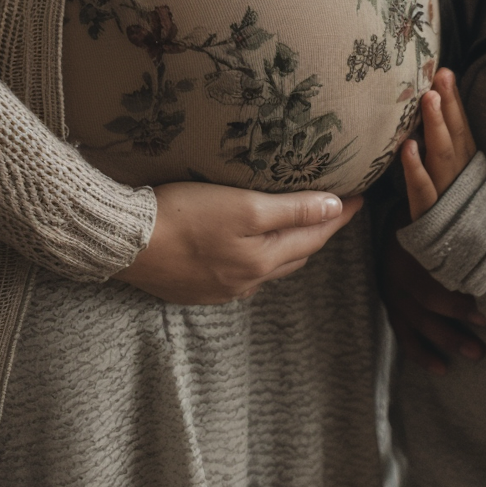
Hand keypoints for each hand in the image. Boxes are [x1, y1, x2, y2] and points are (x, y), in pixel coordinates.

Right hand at [119, 182, 363, 303]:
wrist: (125, 243)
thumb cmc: (183, 216)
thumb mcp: (243, 206)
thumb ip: (291, 209)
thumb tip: (334, 209)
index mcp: (262, 260)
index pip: (313, 235)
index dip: (338, 215)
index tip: (359, 197)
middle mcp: (247, 281)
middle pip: (296, 254)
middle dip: (319, 231)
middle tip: (336, 209)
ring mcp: (221, 289)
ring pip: (271, 267)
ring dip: (291, 247)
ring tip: (302, 225)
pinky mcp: (198, 288)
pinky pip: (243, 276)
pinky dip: (260, 259)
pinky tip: (254, 249)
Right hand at [378, 218, 485, 373]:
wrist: (395, 217)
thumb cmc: (426, 212)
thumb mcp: (434, 207)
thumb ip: (458, 219)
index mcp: (411, 243)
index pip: (435, 271)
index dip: (459, 293)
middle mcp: (397, 268)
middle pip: (427, 298)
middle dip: (459, 317)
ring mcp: (392, 289)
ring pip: (418, 320)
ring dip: (447, 338)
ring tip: (477, 352)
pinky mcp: (391, 304)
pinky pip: (403, 334)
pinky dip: (421, 353)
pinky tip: (441, 368)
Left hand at [401, 70, 479, 217]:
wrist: (460, 255)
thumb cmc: (449, 207)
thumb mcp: (451, 175)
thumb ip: (444, 146)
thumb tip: (427, 110)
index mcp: (465, 163)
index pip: (461, 126)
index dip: (454, 100)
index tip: (444, 72)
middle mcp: (459, 174)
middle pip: (455, 134)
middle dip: (448, 104)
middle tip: (440, 76)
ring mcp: (445, 192)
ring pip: (442, 154)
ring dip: (435, 126)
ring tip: (428, 100)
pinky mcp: (429, 211)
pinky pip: (422, 187)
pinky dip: (415, 167)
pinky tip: (408, 147)